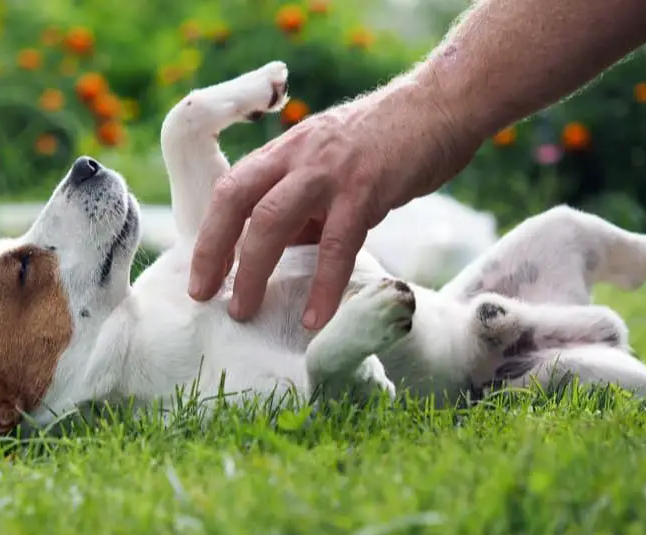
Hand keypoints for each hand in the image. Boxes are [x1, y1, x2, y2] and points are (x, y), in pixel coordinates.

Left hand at [187, 77, 479, 329]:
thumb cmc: (389, 143)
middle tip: (205, 296)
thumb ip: (304, 205)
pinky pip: (337, 244)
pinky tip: (315, 318)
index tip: (202, 276)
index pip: (230, 190)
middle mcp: (297, 155)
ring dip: (253, 270)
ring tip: (244, 311)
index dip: (210, 234)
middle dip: (214, 251)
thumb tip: (280, 255)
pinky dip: (323, 286)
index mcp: (285, 151)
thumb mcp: (331, 165)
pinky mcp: (367, 187)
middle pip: (236, 201)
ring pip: (272, 220)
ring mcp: (329, 170)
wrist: (443, 104)